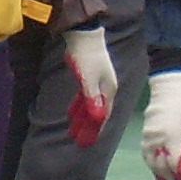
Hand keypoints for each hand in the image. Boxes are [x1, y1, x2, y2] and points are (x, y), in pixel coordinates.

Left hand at [61, 25, 118, 148]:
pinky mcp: (88, 78)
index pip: (102, 116)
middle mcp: (105, 89)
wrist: (83, 35)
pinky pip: (84, 98)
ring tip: (73, 132)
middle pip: (97, 113)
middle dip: (88, 128)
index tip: (86, 144)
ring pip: (89, 106)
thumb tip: (98, 118)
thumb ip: (92, 99)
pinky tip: (72, 114)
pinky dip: (79, 107)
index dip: (94, 130)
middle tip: (78, 143)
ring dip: (82, 119)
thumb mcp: (88, 80)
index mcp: (108, 91)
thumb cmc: (86, 58)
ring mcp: (97, 83)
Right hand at [140, 70, 180, 179]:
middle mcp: (157, 137)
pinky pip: (146, 154)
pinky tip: (159, 170)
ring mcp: (148, 135)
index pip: (173, 163)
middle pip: (160, 165)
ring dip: (160, 173)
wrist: (168, 85)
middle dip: (172, 178)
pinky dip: (152, 164)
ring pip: (151, 161)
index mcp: (171, 134)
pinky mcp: (145, 133)